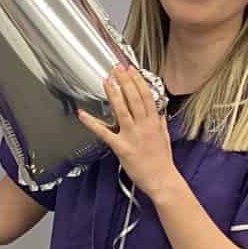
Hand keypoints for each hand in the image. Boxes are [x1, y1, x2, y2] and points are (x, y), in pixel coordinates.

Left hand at [78, 65, 176, 198]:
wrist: (161, 179)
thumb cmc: (162, 161)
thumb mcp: (164, 136)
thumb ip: (159, 121)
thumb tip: (158, 111)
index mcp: (154, 122)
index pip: (146, 95)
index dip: (137, 80)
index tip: (131, 69)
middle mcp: (143, 126)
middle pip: (134, 98)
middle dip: (125, 81)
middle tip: (116, 68)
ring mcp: (132, 136)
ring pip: (122, 110)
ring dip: (114, 94)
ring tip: (107, 81)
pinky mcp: (121, 147)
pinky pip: (104, 133)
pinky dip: (92, 123)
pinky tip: (83, 114)